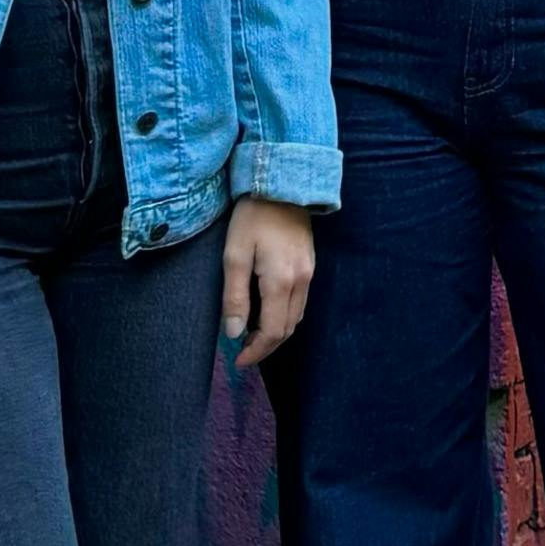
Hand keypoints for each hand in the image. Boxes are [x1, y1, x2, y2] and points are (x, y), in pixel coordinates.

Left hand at [220, 196, 315, 369]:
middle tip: (242, 352)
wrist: (283, 184)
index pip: (273, 331)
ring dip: (276, 332)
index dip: (256, 351)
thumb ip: (235, 296)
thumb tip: (234, 333)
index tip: (237, 360)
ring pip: (296, 317)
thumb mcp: (234, 255)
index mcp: (281, 282)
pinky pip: (300, 302)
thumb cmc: (253, 217)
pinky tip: (268, 312)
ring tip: (251, 335)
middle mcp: (301, 282)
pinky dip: (284, 316)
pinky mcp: (310, 265)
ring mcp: (309, 273)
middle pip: (288, 329)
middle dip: (265, 346)